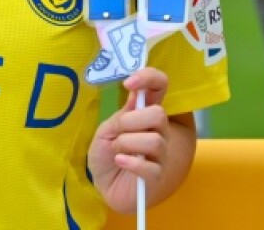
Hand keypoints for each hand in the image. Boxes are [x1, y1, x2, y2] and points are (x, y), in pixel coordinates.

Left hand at [87, 67, 176, 212]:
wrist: (103, 183)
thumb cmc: (106, 153)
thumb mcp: (106, 130)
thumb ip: (122, 116)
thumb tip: (136, 96)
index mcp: (144, 112)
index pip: (159, 85)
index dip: (149, 78)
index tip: (128, 83)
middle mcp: (157, 129)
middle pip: (159, 114)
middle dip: (131, 122)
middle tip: (117, 133)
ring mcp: (160, 152)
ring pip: (154, 140)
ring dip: (127, 144)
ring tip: (117, 151)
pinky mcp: (156, 175)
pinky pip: (150, 166)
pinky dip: (131, 163)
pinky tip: (120, 162)